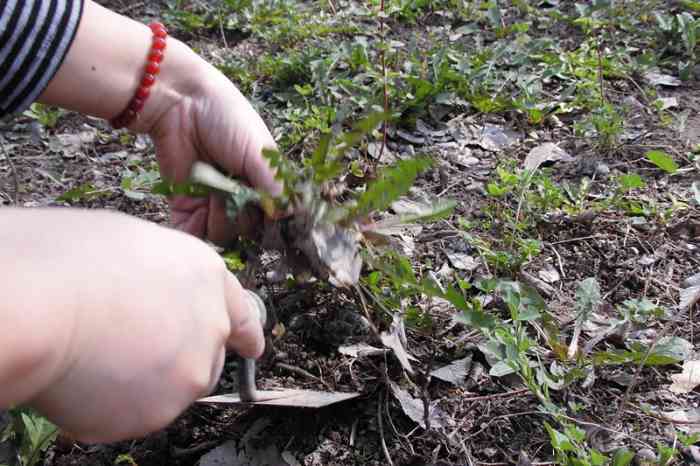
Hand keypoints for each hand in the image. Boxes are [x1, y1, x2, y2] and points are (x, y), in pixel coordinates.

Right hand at [6, 209, 262, 442]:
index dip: (245, 333)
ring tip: (97, 356)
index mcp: (206, 276)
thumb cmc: (70, 260)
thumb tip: (148, 292)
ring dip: (147, 382)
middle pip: (207, 356)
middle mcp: (210, 325)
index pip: (240, 313)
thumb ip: (158, 277)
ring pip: (173, 388)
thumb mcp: (130, 245)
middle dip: (181, 359)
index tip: (251, 346)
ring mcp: (189, 371)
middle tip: (134, 350)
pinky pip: (136, 413)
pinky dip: (112, 405)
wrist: (42, 303)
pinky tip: (85, 378)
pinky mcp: (160, 411)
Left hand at [146, 54, 281, 244]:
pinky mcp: (186, 205)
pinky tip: (197, 209)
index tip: (265, 212)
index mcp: (263, 181)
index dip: (270, 219)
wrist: (179, 102)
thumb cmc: (226, 118)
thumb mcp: (258, 151)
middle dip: (242, 216)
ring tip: (212, 191)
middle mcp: (240, 195)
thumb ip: (274, 185)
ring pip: (223, 234)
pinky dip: (195, 230)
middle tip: (234, 189)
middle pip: (248, 228)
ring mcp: (212, 202)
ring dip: (219, 218)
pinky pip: (193, 233)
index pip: (273, 215)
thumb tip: (288, 214)